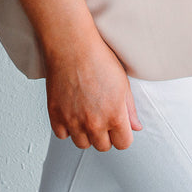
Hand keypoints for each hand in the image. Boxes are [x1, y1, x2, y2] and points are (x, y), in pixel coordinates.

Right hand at [44, 31, 142, 151]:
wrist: (71, 45)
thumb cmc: (97, 58)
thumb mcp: (122, 82)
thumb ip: (130, 109)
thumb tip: (135, 127)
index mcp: (114, 115)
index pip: (123, 144)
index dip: (122, 134)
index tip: (118, 125)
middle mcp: (94, 123)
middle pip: (103, 146)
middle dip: (105, 134)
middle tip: (101, 115)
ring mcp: (73, 121)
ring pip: (82, 144)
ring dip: (85, 133)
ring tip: (86, 113)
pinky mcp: (56, 115)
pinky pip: (62, 135)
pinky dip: (67, 127)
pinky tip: (71, 112)